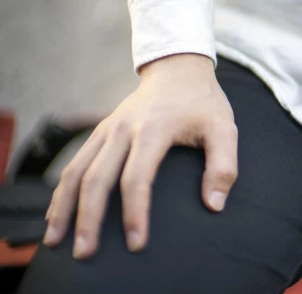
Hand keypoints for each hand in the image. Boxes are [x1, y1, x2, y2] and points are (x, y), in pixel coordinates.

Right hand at [43, 54, 237, 259]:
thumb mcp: (224, 127)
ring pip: (76, 171)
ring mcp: (107, 129)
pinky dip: (61, 191)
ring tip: (56, 241)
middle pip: (97, 178)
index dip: (135, 212)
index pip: (137, 176)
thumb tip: (214, 205)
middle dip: (89, 218)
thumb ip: (223, 165)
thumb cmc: (202, 102)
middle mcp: (123, 128)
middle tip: (86, 253)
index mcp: (154, 128)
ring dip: (64, 207)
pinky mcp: (99, 133)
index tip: (136, 243)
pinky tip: (57, 215)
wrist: (177, 68)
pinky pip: (74, 164)